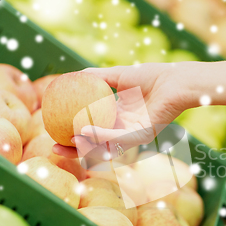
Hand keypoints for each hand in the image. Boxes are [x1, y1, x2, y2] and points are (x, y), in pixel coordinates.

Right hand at [53, 62, 197, 158]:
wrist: (174, 80)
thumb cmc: (150, 76)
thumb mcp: (116, 75)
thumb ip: (95, 76)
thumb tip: (71, 76)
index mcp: (117, 115)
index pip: (90, 128)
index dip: (71, 132)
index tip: (51, 130)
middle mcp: (123, 127)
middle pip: (94, 144)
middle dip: (74, 150)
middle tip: (53, 148)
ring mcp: (132, 134)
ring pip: (104, 146)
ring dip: (85, 147)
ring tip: (67, 143)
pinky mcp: (142, 135)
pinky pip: (118, 138)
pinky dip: (101, 135)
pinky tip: (85, 131)